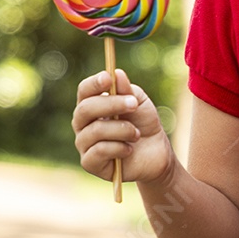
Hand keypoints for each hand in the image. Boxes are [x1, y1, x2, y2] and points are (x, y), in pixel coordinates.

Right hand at [72, 68, 173, 187]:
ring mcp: (84, 144)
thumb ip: (127, 90)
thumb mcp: (139, 103)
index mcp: (92, 105)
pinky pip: (99, 151)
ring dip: (122, 129)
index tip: (108, 78)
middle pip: (85, 109)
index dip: (94, 84)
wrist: (155, 154)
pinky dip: (119, 148)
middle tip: (133, 104)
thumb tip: (116, 74)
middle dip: (111, 104)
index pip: (84, 91)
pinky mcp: (89, 163)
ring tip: (137, 134)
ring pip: (95, 131)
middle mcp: (83, 124)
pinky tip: (129, 150)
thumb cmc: (143, 125)